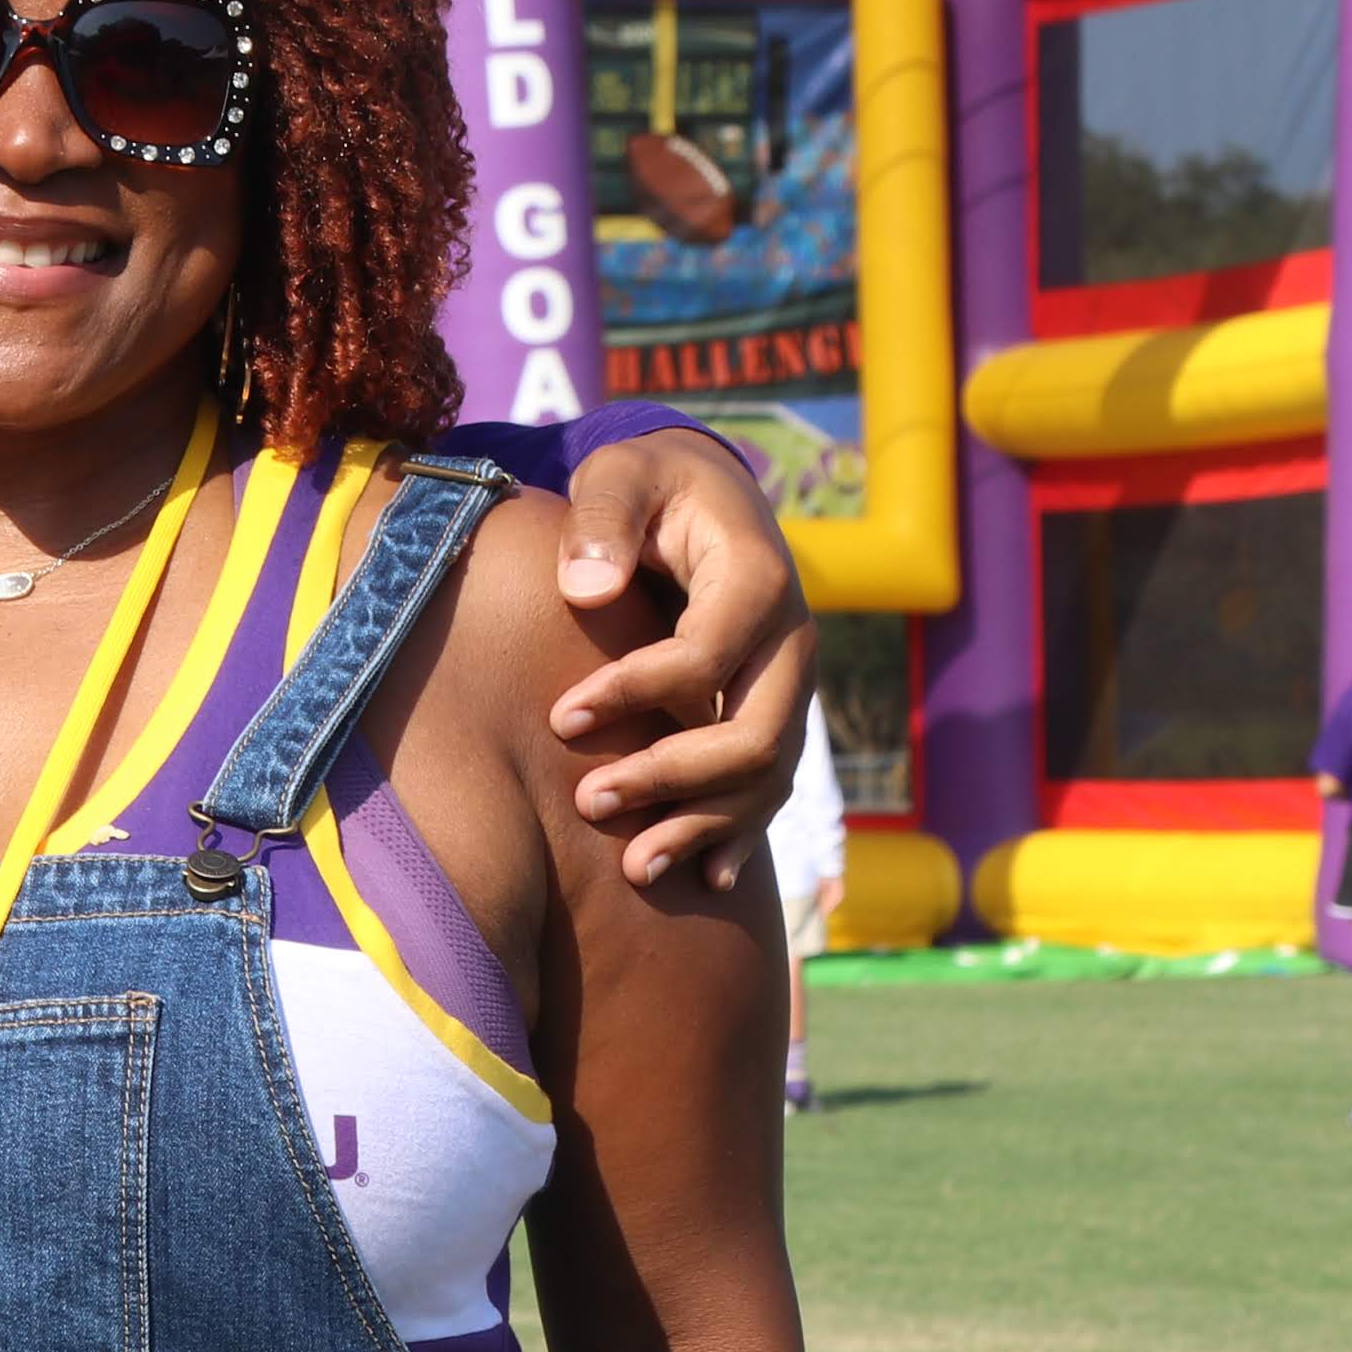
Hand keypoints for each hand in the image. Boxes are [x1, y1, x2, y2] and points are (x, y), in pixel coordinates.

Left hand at [547, 427, 819, 888]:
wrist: (706, 491)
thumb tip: (585, 592)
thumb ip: (601, 518)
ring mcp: (791, 684)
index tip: (559, 717)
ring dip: (702, 825)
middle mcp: (792, 641)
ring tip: (632, 868)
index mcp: (757, 579)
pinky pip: (773, 786)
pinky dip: (741, 833)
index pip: (702, 660)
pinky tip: (707, 878)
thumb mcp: (622, 474)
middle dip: (669, 779)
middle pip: (751, 737)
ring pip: (767, 778)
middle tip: (587, 802)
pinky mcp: (778, 711)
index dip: (632, 694)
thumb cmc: (652, 484)